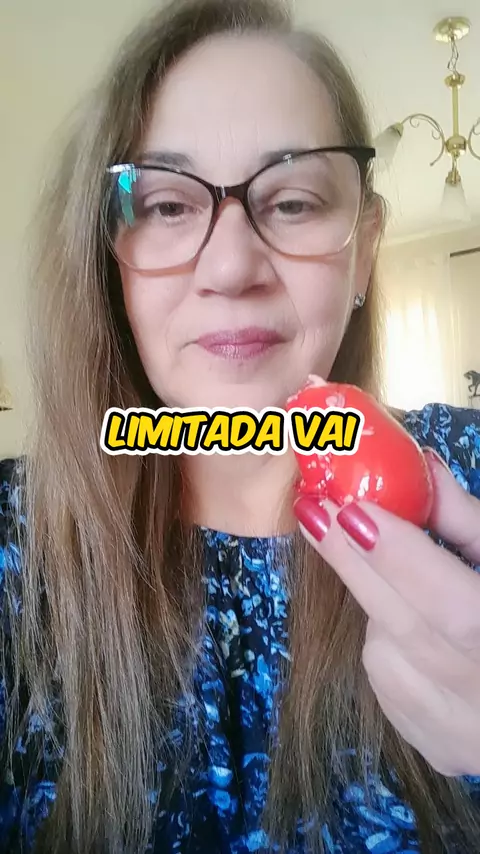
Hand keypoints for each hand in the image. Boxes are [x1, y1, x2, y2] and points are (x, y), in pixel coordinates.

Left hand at [293, 449, 479, 776]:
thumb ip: (470, 523)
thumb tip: (421, 466)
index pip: (451, 606)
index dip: (398, 559)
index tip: (349, 509)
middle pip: (404, 629)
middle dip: (352, 563)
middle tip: (312, 511)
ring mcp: (458, 733)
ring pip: (386, 656)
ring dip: (378, 605)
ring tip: (400, 581)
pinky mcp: (438, 748)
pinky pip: (388, 682)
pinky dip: (388, 645)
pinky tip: (416, 632)